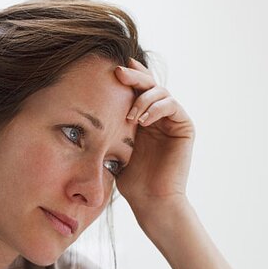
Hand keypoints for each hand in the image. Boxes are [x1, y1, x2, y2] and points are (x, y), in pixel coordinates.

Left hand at [114, 58, 194, 213]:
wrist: (150, 201)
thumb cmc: (130, 180)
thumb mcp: (113, 147)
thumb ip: (108, 127)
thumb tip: (83, 109)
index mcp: (141, 117)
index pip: (135, 88)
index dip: (127, 76)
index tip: (110, 67)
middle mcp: (158, 115)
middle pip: (148, 84)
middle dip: (133, 76)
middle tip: (118, 72)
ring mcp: (172, 120)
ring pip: (160, 92)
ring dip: (143, 98)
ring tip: (129, 116)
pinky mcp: (184, 127)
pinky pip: (172, 106)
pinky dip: (156, 108)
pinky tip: (142, 119)